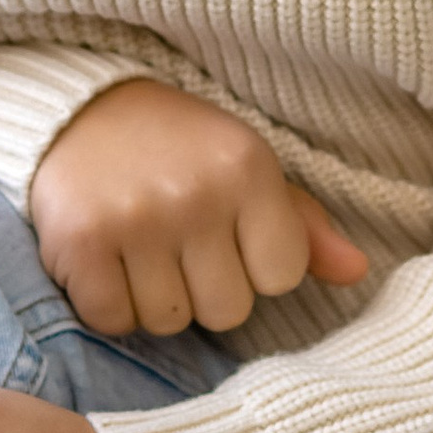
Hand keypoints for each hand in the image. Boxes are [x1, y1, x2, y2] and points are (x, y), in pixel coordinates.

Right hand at [31, 77, 369, 337]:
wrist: (76, 110)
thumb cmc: (177, 148)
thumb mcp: (247, 168)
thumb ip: (302, 225)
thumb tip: (356, 271)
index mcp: (248, 169)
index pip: (282, 276)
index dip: (253, 267)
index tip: (224, 237)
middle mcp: (196, 193)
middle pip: (227, 311)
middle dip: (202, 289)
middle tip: (175, 245)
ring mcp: (136, 218)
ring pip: (169, 322)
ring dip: (154, 299)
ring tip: (139, 250)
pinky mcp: (81, 241)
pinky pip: (113, 319)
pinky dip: (108, 303)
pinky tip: (105, 260)